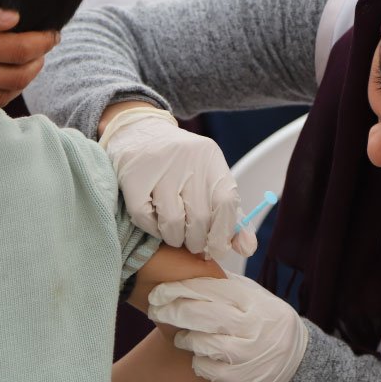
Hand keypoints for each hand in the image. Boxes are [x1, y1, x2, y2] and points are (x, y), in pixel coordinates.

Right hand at [100, 106, 257, 258]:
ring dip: (175, 238)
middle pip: (199, 218)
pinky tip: (156, 221)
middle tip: (193, 243)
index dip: (224, 233)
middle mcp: (187, 160)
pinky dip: (152, 229)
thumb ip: (231, 215)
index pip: (226, 202)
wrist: (139, 132)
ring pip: (173, 223)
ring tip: (175, 234)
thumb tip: (248, 249)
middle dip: (197, 241)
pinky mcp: (133, 178)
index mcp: (210, 159)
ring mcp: (158, 168)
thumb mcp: (210, 180)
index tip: (218, 248)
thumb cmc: (182, 166)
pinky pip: (145, 220)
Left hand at [148, 273, 308, 381]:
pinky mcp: (242, 377)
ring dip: (185, 339)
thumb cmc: (265, 320)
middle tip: (156, 311)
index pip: (209, 289)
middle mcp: (251, 324)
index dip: (178, 289)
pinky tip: (199, 356)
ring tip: (181, 337)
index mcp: (251, 300)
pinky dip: (198, 362)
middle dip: (172, 311)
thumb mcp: (254, 297)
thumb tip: (192, 266)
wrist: (295, 358)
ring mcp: (248, 352)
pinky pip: (208, 368)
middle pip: (201, 314)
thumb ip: (228, 285)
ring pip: (202, 343)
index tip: (158, 291)